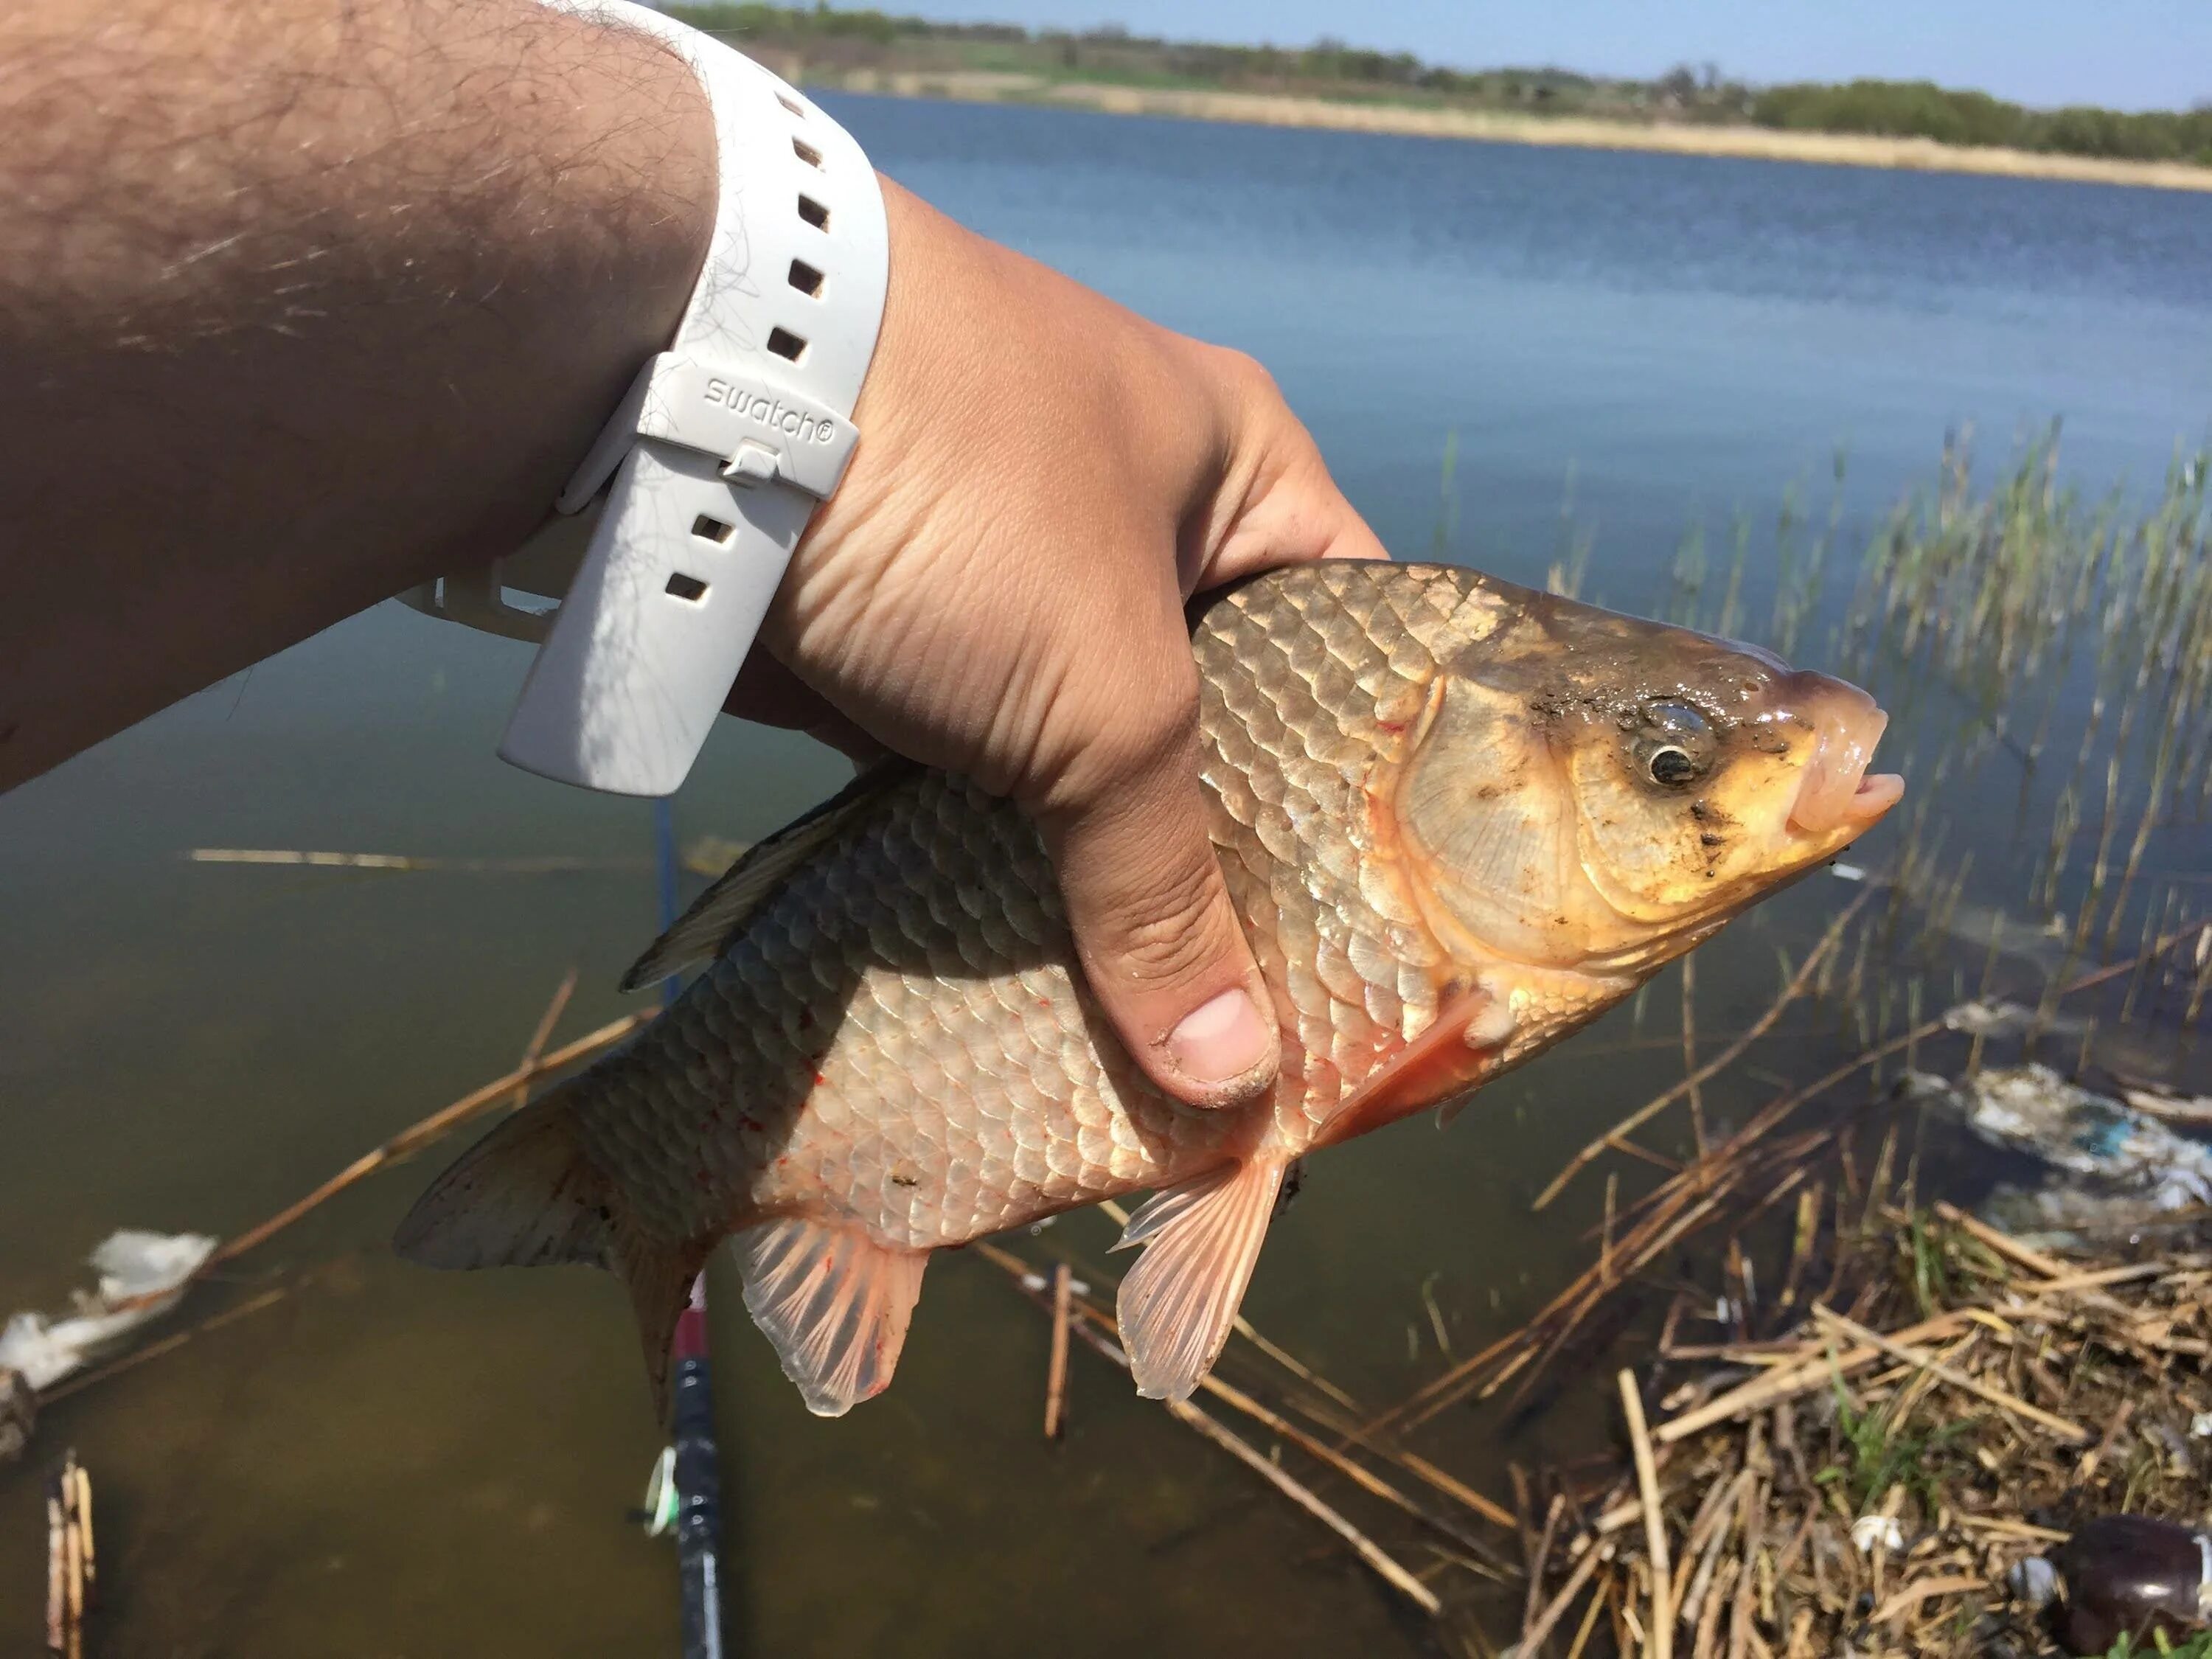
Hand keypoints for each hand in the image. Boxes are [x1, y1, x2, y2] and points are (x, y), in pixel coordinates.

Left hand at [731, 182, 1388, 1110]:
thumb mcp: (1106, 694)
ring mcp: (1011, 592)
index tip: (1391, 939)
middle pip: (1223, 730)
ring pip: (1090, 772)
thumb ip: (1166, 885)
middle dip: (1232, 872)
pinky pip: (980, 789)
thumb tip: (1227, 1076)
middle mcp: (1138, 524)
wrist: (682, 399)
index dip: (1380, 791)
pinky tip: (1031, 987)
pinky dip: (996, 874)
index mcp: (1239, 472)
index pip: (1359, 644)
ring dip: (1105, 890)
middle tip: (1274, 1029)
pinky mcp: (904, 656)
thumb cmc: (965, 498)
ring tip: (1163, 1043)